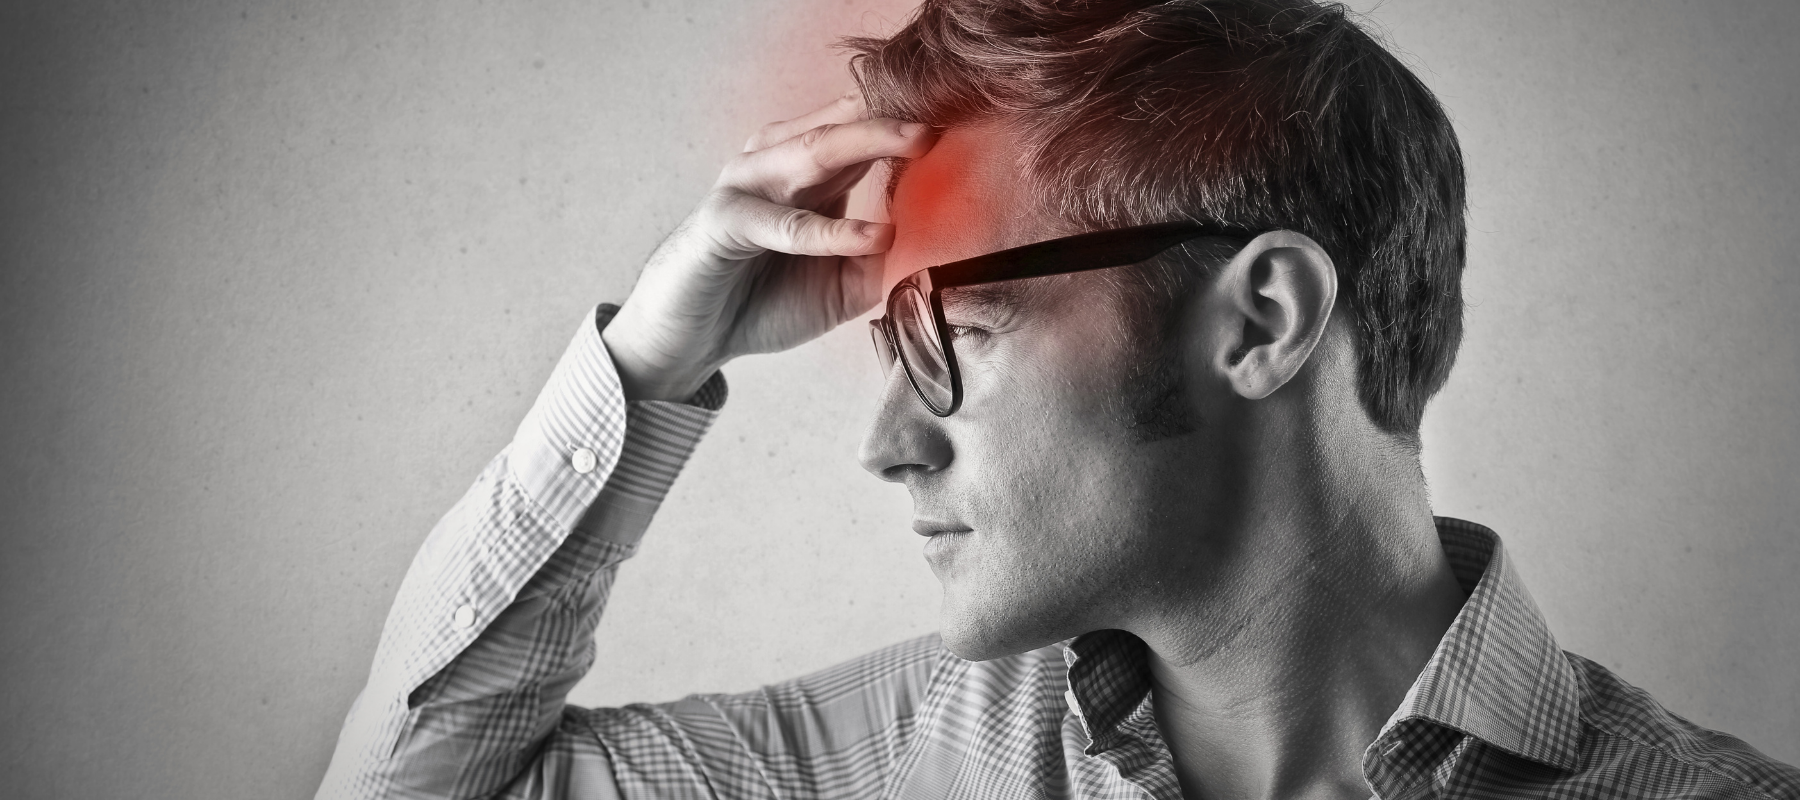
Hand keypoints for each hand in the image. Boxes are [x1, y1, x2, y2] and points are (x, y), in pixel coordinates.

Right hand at [603, 94, 933, 400]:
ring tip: (920, 143)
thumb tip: (935, 242)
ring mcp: (747, 189)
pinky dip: (829, 230)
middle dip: (899, 118)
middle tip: (951, 115)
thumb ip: (882, 259)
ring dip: (869, 143)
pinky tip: (871, 234)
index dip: (911, 128)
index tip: (967, 124)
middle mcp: (777, 168)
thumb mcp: (841, 286)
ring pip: (812, 153)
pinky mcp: (722, 224)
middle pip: (844, 127)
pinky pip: (783, 223)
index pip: (864, 135)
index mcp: (807, 175)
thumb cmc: (759, 304)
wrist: (688, 342)